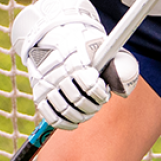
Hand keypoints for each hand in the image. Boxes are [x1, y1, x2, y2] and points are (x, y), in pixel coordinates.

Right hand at [10, 0, 138, 129]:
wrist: (52, 37)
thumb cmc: (82, 45)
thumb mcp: (100, 46)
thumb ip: (114, 62)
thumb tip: (121, 85)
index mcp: (75, 60)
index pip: (90, 87)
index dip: (101, 93)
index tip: (104, 89)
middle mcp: (58, 73)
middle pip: (78, 101)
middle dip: (93, 106)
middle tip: (97, 103)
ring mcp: (46, 84)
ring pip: (65, 111)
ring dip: (80, 116)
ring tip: (87, 111)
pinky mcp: (38, 93)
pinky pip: (51, 116)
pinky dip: (64, 123)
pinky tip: (73, 122)